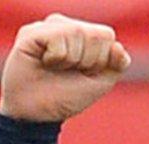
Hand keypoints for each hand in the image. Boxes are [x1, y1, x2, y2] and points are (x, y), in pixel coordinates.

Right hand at [0, 15, 131, 122]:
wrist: (36, 112)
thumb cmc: (66, 96)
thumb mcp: (100, 83)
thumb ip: (117, 64)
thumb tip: (117, 46)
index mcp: (85, 36)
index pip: (107, 36)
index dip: (101, 60)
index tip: (85, 72)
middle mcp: (67, 26)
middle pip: (95, 34)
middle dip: (88, 61)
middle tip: (69, 71)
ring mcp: (48, 27)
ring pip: (77, 32)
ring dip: (71, 60)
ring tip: (55, 67)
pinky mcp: (31, 32)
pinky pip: (57, 38)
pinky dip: (55, 57)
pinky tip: (43, 62)